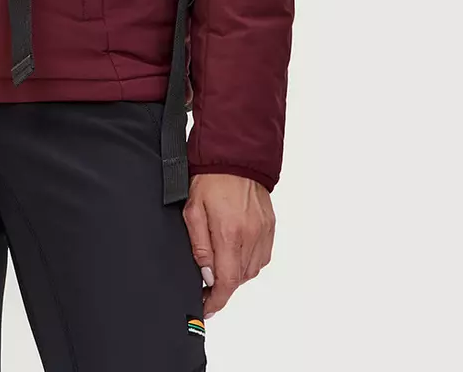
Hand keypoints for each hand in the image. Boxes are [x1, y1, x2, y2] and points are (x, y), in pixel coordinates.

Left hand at [182, 172, 274, 316]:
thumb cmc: (211, 178)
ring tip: (219, 267)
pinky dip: (248, 262)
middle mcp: (250, 236)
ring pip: (251, 271)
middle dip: (222, 287)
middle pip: (238, 279)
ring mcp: (263, 233)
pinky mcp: (270, 227)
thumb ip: (199, 246)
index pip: (226, 282)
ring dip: (235, 275)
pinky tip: (236, 253)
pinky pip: (261, 257)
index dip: (216, 301)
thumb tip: (206, 274)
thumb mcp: (192, 210)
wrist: (235, 155)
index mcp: (229, 233)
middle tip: (206, 286)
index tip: (207, 308)